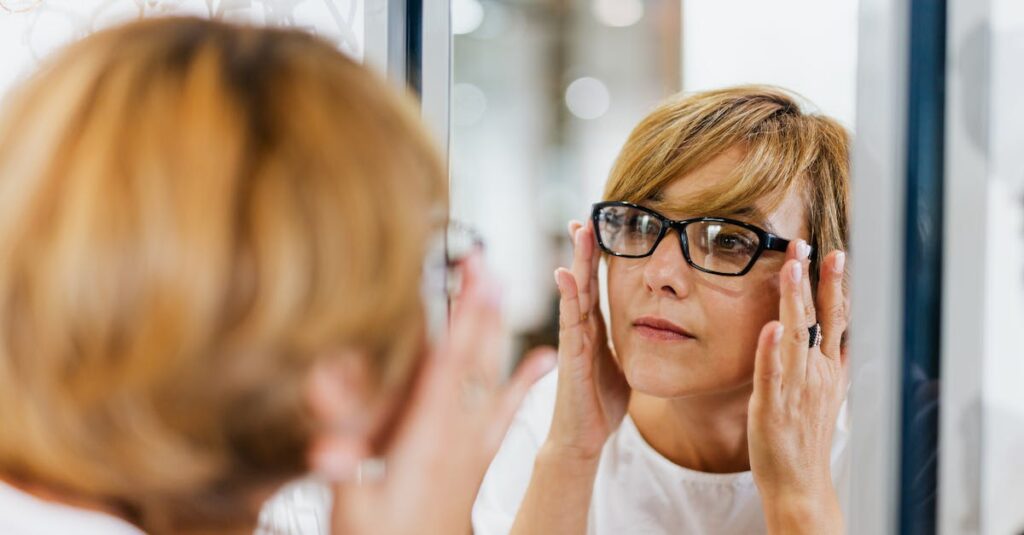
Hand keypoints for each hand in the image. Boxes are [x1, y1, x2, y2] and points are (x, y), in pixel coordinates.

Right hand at [329, 254, 556, 534]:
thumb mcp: (350, 494)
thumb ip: (341, 439)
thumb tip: (324, 379)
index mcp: (428, 436)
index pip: (450, 360)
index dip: (462, 314)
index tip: (473, 273)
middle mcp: (458, 432)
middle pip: (473, 355)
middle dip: (478, 305)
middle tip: (482, 258)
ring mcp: (472, 443)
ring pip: (489, 374)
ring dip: (494, 329)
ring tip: (502, 287)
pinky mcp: (477, 455)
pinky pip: (505, 411)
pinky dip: (523, 381)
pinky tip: (542, 358)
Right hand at [546, 220, 629, 460]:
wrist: (584, 437)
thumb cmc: (601, 403)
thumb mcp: (623, 365)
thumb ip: (631, 344)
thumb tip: (652, 329)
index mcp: (596, 329)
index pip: (597, 284)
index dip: (599, 257)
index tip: (601, 228)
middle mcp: (582, 329)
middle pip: (584, 279)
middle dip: (585, 248)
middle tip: (586, 216)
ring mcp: (574, 340)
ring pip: (575, 292)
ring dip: (576, 261)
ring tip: (578, 231)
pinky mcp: (571, 356)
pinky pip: (569, 321)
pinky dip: (567, 297)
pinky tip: (564, 274)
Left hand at [747, 241, 848, 533]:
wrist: (799, 483)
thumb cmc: (805, 436)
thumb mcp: (825, 392)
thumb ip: (828, 360)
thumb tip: (834, 331)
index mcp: (830, 370)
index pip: (836, 318)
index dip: (836, 285)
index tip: (835, 253)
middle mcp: (817, 374)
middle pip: (821, 319)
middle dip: (818, 280)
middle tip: (811, 245)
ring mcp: (795, 388)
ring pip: (797, 336)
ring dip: (795, 301)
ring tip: (791, 268)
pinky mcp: (771, 405)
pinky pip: (771, 373)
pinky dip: (771, 350)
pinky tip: (770, 326)